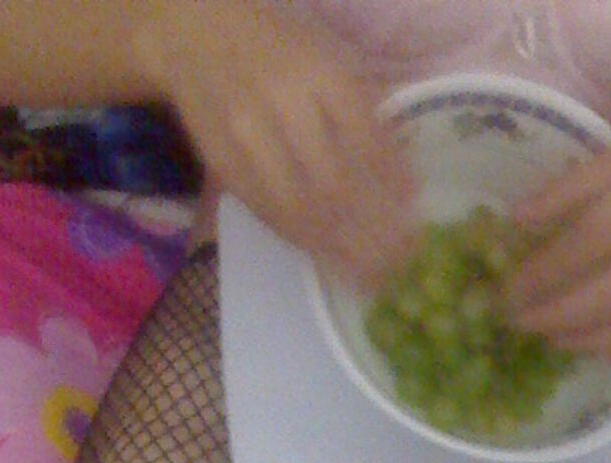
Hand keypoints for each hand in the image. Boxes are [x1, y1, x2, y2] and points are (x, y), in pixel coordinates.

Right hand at [138, 0, 414, 282]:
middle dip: (371, 234)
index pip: (366, 141)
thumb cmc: (277, 49)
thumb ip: (364, 112)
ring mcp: (248, 140)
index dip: (392, 190)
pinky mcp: (225, 167)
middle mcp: (282, 106)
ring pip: (300, 210)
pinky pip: (269, 215)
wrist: (193, 36)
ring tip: (370, 279)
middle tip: (398, 265)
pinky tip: (330, 261)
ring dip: (340, 251)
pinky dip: (304, 242)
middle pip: (334, 185)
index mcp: (319, 74)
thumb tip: (403, 179)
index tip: (416, 221)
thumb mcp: (328, 59)